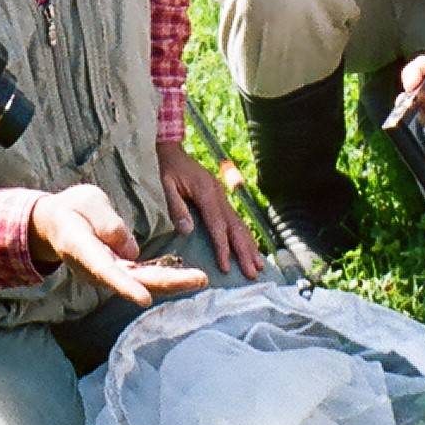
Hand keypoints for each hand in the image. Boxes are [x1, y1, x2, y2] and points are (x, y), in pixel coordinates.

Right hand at [29, 184, 211, 305]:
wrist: (56, 225)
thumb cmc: (71, 209)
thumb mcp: (87, 201)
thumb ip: (108, 222)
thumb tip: (133, 251)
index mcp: (82, 250)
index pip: (105, 270)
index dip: (125, 286)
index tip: (144, 299)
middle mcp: (97, 270)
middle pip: (134, 281)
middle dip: (167, 282)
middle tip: (200, 279)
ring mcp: (109, 274)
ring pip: (143, 282)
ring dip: (172, 281)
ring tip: (200, 279)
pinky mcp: (120, 271)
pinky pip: (144, 277)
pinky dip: (166, 277)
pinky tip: (188, 278)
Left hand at [156, 139, 262, 278]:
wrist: (171, 150)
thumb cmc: (166, 169)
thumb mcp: (165, 186)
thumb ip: (176, 207)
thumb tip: (187, 231)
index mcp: (206, 192)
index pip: (217, 225)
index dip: (223, 247)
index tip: (226, 267)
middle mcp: (219, 194)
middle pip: (235, 227)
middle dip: (245, 251)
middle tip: (253, 273)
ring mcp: (222, 196)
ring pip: (239, 224)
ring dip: (249, 246)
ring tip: (259, 266)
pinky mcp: (220, 198)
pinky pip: (235, 220)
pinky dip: (245, 236)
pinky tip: (251, 248)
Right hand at [400, 55, 424, 177]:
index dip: (414, 73)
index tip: (410, 89)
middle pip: (414, 88)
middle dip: (407, 99)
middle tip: (411, 115)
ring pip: (411, 110)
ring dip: (409, 120)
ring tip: (418, 132)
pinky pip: (415, 133)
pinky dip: (413, 137)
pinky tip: (422, 144)